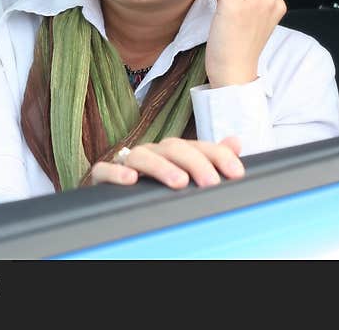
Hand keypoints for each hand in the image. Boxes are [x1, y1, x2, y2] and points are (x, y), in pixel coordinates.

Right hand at [90, 136, 244, 188]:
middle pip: (173, 147)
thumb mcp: (187, 172)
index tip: (235, 173)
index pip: (197, 146)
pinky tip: (131, 180)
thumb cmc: (156, 184)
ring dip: (162, 167)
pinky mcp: (103, 175)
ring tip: (178, 182)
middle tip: (210, 182)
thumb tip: (235, 142)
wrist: (116, 196)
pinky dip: (116, 172)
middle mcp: (152, 152)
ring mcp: (126, 162)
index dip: (218, 156)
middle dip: (194, 163)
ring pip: (143, 155)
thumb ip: (210, 158)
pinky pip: (105, 169)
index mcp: (172, 151)